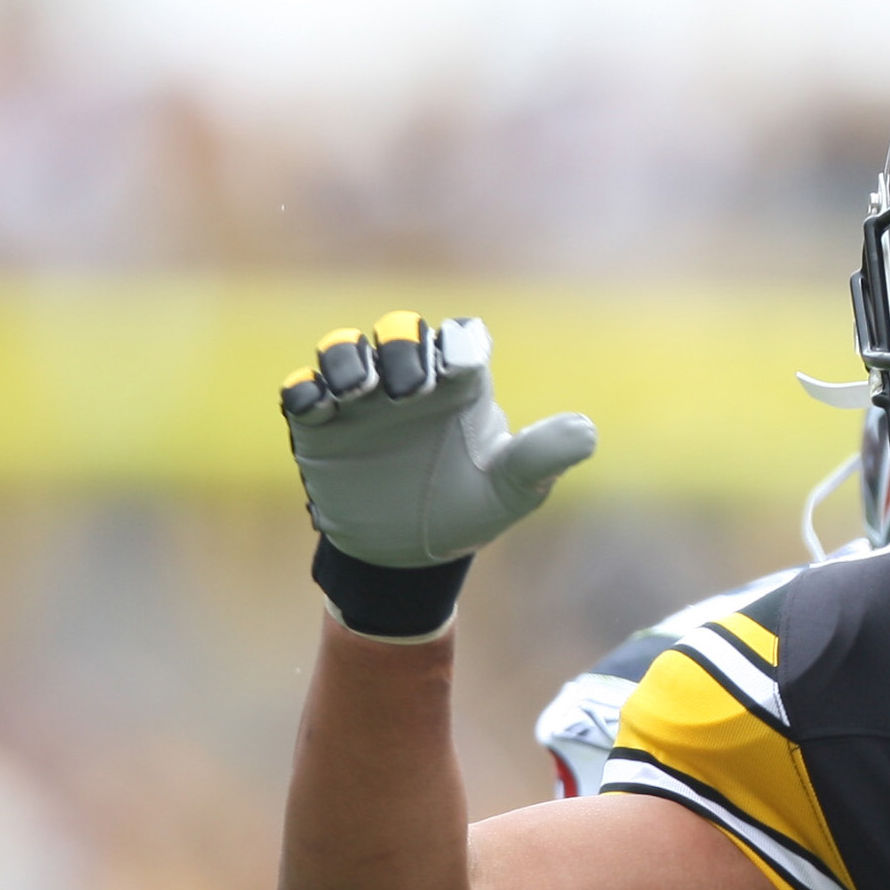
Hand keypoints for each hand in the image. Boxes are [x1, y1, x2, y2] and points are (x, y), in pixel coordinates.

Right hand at [281, 312, 596, 569]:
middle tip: (408, 389)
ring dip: (347, 358)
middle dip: (404, 347)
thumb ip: (542, 457)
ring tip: (358, 389)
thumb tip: (587, 432)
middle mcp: (410, 381)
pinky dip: (305, 389)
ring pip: (345, 349)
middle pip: (401, 332)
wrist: (409, 556)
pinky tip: (316, 408)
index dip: (459, 343)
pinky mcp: (320, 425)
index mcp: (461, 386)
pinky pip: (302, 390)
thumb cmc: (468, 511)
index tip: (462, 368)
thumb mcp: (513, 490)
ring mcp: (361, 399)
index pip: (460, 340)